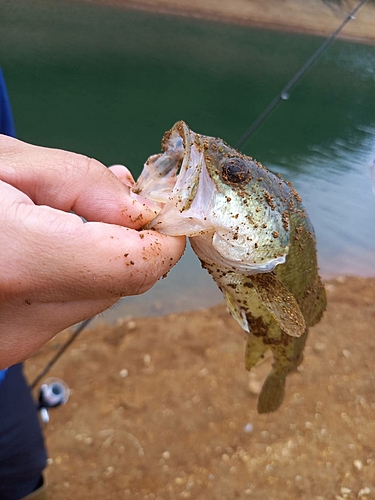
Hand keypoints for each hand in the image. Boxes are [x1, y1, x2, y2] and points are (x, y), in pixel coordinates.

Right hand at [0, 135, 184, 367]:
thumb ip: (77, 182)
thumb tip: (139, 207)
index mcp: (13, 261)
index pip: (134, 264)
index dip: (164, 235)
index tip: (165, 207)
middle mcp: (14, 321)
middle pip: (120, 282)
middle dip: (128, 236)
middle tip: (107, 194)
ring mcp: (8, 345)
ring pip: (93, 295)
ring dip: (97, 252)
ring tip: (61, 209)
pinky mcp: (2, 349)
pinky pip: (62, 307)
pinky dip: (69, 272)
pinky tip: (45, 241)